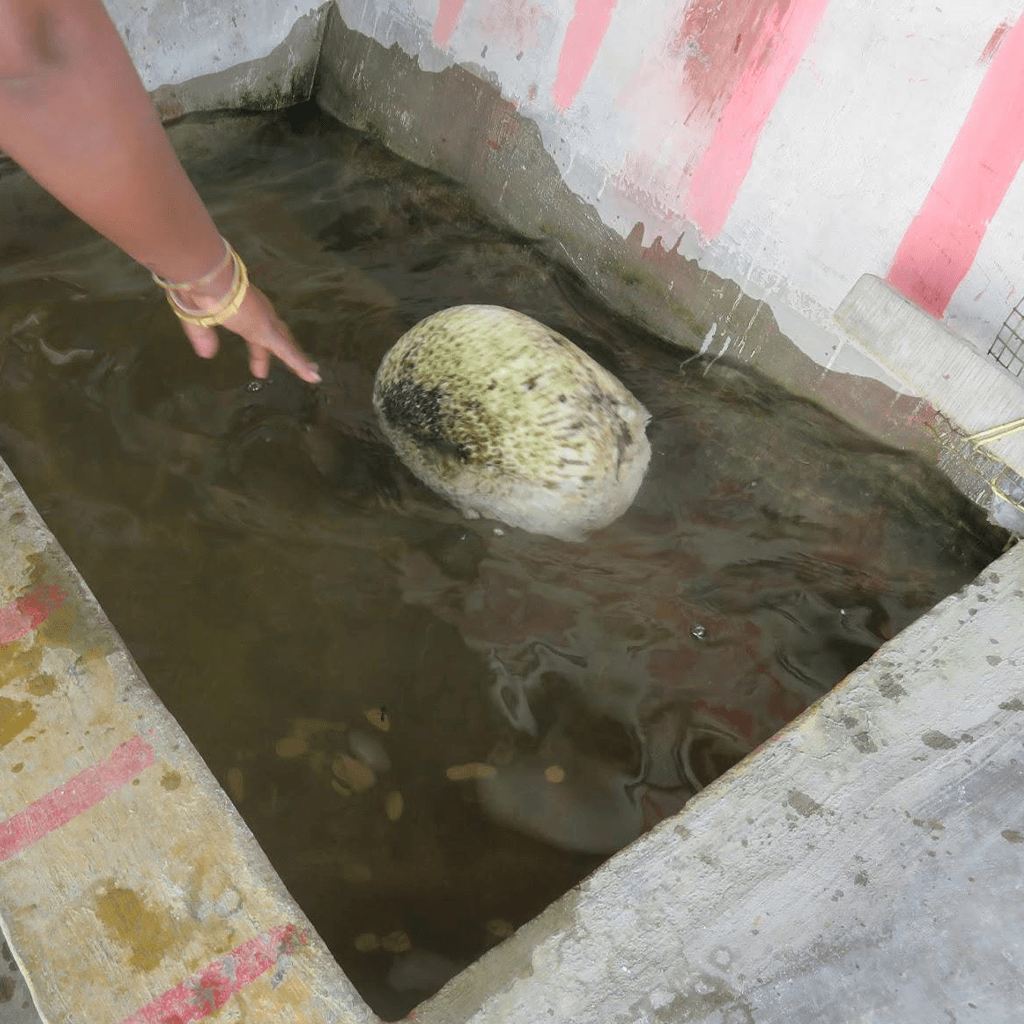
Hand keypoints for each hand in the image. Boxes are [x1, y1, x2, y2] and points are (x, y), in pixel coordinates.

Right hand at [172, 272, 320, 383]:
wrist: (205, 277)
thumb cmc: (196, 291)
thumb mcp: (196, 317)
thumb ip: (203, 336)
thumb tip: (207, 355)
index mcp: (241, 308)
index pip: (254, 332)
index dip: (258, 351)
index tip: (259, 368)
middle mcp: (257, 312)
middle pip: (276, 336)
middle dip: (282, 352)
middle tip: (296, 368)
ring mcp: (264, 321)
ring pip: (286, 343)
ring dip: (298, 358)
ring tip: (313, 373)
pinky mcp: (266, 331)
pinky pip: (287, 352)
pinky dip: (300, 365)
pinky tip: (313, 378)